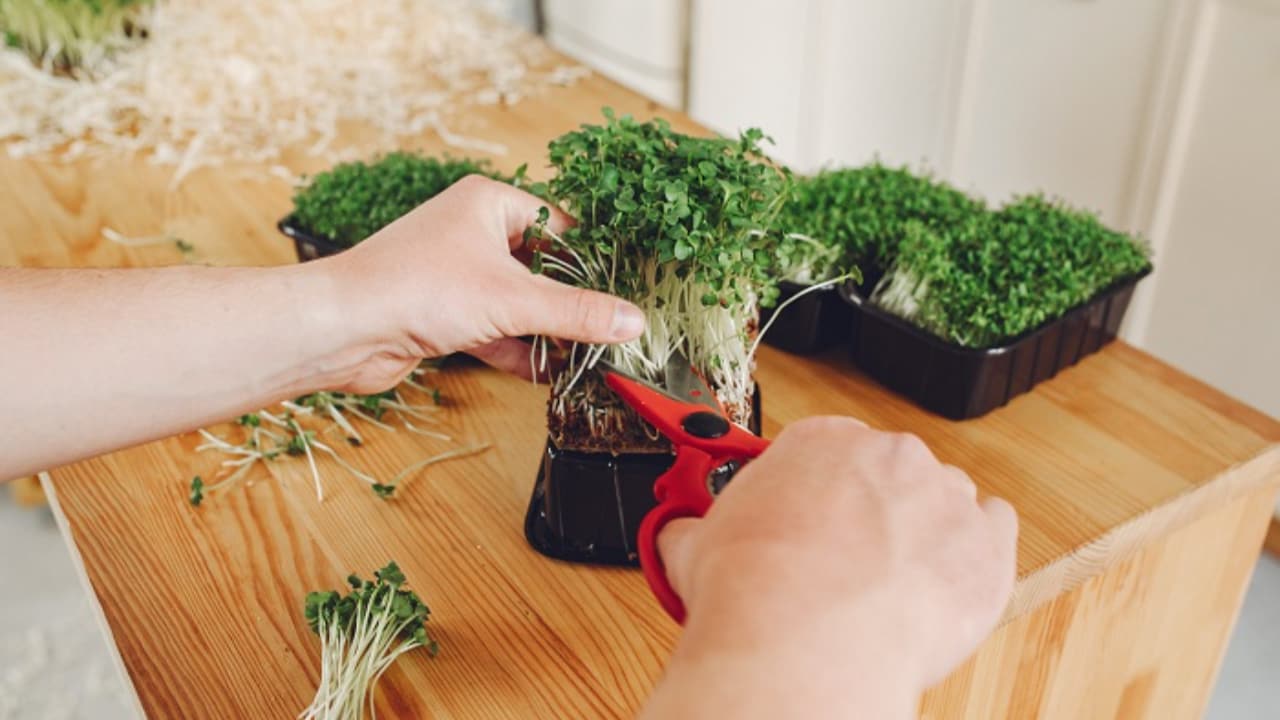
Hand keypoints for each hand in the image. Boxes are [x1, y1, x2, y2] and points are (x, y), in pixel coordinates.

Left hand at [319, 175, 644, 391]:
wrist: (341, 328)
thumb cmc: (412, 288)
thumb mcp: (512, 300)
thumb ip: (577, 313)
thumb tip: (631, 321)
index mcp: (488, 204)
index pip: (561, 224)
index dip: (595, 257)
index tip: (628, 286)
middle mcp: (471, 233)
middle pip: (542, 267)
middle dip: (573, 301)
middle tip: (613, 326)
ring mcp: (456, 275)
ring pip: (518, 302)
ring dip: (548, 331)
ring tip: (590, 356)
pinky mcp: (442, 314)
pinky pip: (495, 330)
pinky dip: (519, 351)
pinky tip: (548, 373)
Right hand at [644, 417, 1016, 717]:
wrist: (804, 647)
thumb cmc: (756, 592)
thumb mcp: (696, 546)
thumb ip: (695, 528)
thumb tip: (678, 536)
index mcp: (821, 441)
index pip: (828, 450)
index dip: (819, 491)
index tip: (811, 518)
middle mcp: (887, 455)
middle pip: (887, 472)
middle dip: (870, 512)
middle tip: (842, 562)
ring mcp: (944, 496)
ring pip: (941, 500)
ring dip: (923, 532)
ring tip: (889, 586)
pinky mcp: (987, 545)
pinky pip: (993, 528)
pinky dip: (974, 551)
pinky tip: (941, 580)